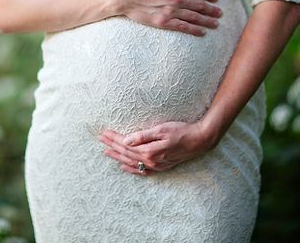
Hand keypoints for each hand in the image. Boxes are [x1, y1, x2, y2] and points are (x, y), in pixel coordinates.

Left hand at [98, 121, 213, 175]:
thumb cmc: (181, 131)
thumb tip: (126, 140)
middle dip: (112, 146)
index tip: (104, 133)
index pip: (126, 144)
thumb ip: (143, 136)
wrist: (199, 141)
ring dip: (118, 156)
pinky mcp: (161, 166)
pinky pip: (142, 170)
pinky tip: (123, 166)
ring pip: (132, 161)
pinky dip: (131, 169)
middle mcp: (151, 160)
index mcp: (149, 150)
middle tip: (101, 140)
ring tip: (106, 152)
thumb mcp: (161, 129)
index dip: (114, 138)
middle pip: (126, 153)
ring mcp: (156, 165)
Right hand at [117, 0, 222, 36]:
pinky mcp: (165, 22)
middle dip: (212, 10)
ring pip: (195, 17)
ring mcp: (172, 11)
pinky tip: (202, 32)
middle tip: (220, 13)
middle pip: (200, 5)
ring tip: (216, 24)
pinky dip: (195, 29)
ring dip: (207, 21)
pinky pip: (184, 27)